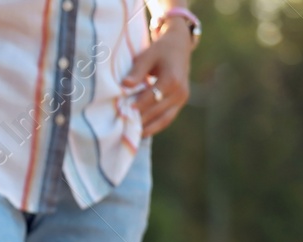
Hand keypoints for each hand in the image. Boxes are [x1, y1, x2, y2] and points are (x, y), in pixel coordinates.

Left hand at [122, 19, 193, 134]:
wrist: (179, 46)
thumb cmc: (160, 50)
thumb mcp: (147, 55)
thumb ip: (137, 71)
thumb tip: (125, 85)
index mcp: (171, 79)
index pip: (150, 98)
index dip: (136, 106)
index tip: (121, 113)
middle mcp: (180, 91)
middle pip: (156, 111)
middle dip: (138, 119)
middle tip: (121, 128)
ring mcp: (182, 98)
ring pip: (163, 120)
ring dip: (146, 128)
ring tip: (129, 134)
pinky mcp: (181, 103)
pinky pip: (167, 119)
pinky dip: (154, 127)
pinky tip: (140, 132)